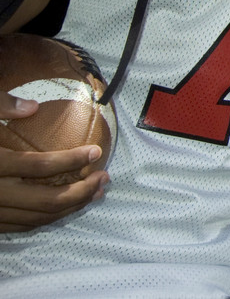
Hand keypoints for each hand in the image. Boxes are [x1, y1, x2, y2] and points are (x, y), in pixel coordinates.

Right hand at [0, 91, 107, 231]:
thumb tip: (31, 106)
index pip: (38, 166)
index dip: (71, 160)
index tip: (96, 152)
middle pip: (45, 200)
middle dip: (81, 191)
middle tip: (105, 178)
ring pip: (35, 219)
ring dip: (70, 208)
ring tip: (96, 192)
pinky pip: (20, 227)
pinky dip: (46, 219)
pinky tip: (64, 207)